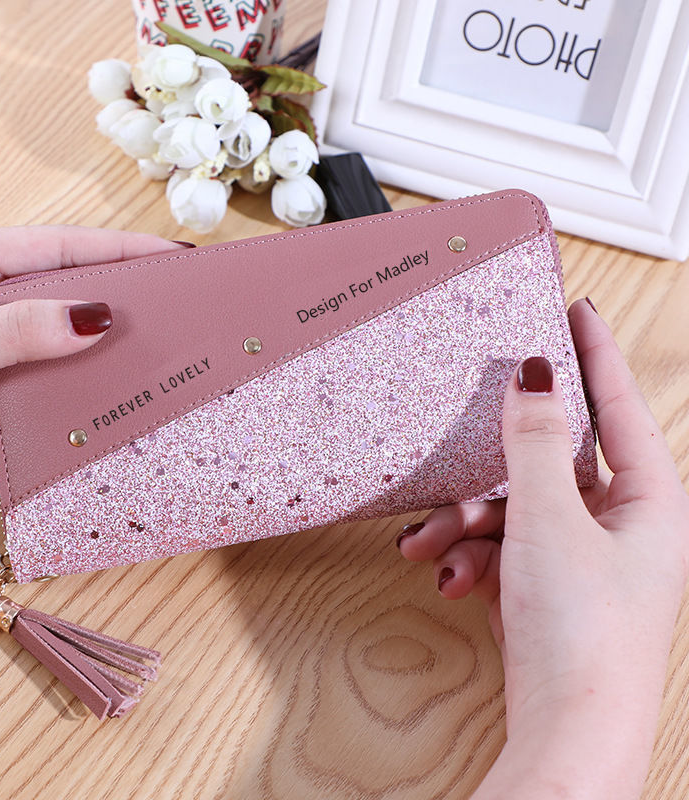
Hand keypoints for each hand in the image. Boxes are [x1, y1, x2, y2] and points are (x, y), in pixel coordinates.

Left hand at [0, 227, 185, 452]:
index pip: (64, 246)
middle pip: (68, 285)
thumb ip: (20, 330)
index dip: (123, 248)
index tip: (175, 256)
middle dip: (121, 292)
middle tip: (176, 304)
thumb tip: (95, 318)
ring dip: (98, 344)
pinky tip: (101, 394)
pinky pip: (40, 376)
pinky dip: (70, 384)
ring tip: (151, 350)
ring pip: (57, 334)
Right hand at [397, 298, 688, 798]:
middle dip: (492, 471)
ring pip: (515, 510)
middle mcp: (622, 526)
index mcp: (651, 502)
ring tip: (432, 545)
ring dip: (467, 525)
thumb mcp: (550, 521)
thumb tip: (535, 374)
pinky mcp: (548, 585)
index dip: (596, 355)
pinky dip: (471, 556)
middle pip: (550, 464)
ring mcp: (583, 557)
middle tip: (459, 460)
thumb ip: (535, 442)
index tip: (576, 310)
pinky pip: (503, 547)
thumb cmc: (582, 635)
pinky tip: (448, 575)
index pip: (620, 407)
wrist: (565, 735)